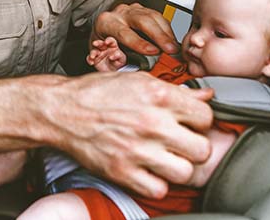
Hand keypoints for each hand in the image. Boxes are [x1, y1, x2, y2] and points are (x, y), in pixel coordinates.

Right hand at [44, 71, 213, 198]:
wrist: (62, 110)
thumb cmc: (98, 93)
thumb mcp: (139, 80)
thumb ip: (175, 90)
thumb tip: (207, 95)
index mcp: (159, 96)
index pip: (206, 116)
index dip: (200, 121)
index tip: (190, 123)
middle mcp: (152, 123)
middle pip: (202, 149)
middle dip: (195, 147)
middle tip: (182, 144)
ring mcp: (138, 150)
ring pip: (185, 172)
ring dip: (178, 167)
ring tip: (167, 158)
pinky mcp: (122, 171)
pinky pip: (159, 190)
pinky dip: (156, 183)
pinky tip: (149, 170)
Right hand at [86, 37, 126, 71]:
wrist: (114, 71)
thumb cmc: (118, 62)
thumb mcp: (121, 59)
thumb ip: (119, 56)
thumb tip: (116, 54)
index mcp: (112, 46)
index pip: (110, 41)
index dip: (109, 40)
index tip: (107, 42)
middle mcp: (104, 48)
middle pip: (100, 43)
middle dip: (97, 43)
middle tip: (95, 43)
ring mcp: (99, 53)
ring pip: (94, 50)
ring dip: (93, 52)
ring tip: (93, 56)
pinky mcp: (94, 60)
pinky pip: (90, 58)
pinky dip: (89, 60)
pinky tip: (91, 62)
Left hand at [92, 2, 177, 55]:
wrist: (103, 27)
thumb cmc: (103, 42)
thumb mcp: (101, 53)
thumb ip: (113, 62)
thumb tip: (129, 73)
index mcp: (107, 23)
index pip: (125, 32)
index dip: (140, 43)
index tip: (153, 52)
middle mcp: (121, 13)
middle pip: (143, 20)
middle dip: (160, 36)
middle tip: (171, 50)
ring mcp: (134, 9)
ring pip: (154, 16)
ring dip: (167, 33)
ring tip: (175, 47)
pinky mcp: (145, 9)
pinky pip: (160, 17)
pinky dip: (168, 29)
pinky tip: (172, 40)